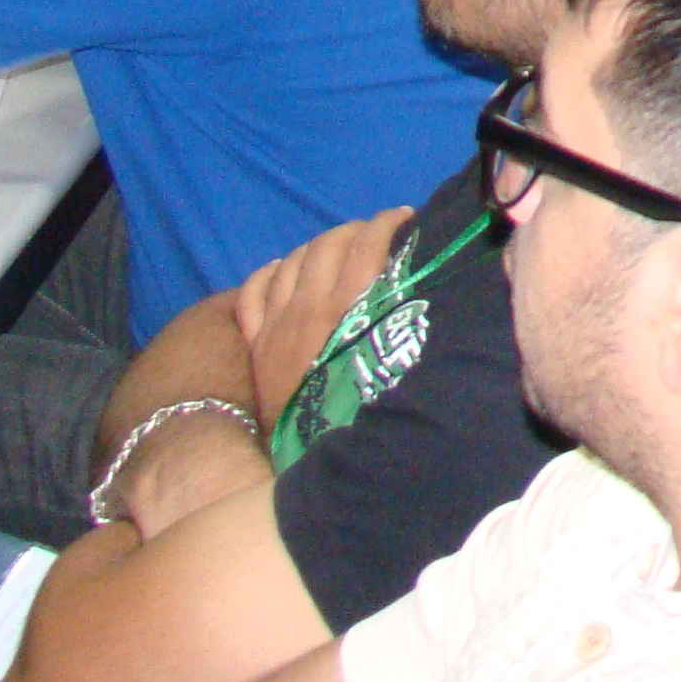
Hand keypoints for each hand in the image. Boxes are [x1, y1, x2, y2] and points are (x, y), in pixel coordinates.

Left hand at [233, 206, 414, 420]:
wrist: (307, 461)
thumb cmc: (361, 416)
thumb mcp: (394, 365)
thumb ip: (402, 323)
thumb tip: (426, 293)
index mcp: (348, 311)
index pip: (367, 245)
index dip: (387, 224)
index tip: (408, 219)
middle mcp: (309, 308)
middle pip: (328, 245)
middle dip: (355, 229)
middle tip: (376, 234)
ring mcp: (277, 324)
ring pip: (292, 260)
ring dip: (318, 245)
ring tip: (336, 250)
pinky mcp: (257, 343)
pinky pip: (254, 290)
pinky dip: (270, 272)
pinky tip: (282, 268)